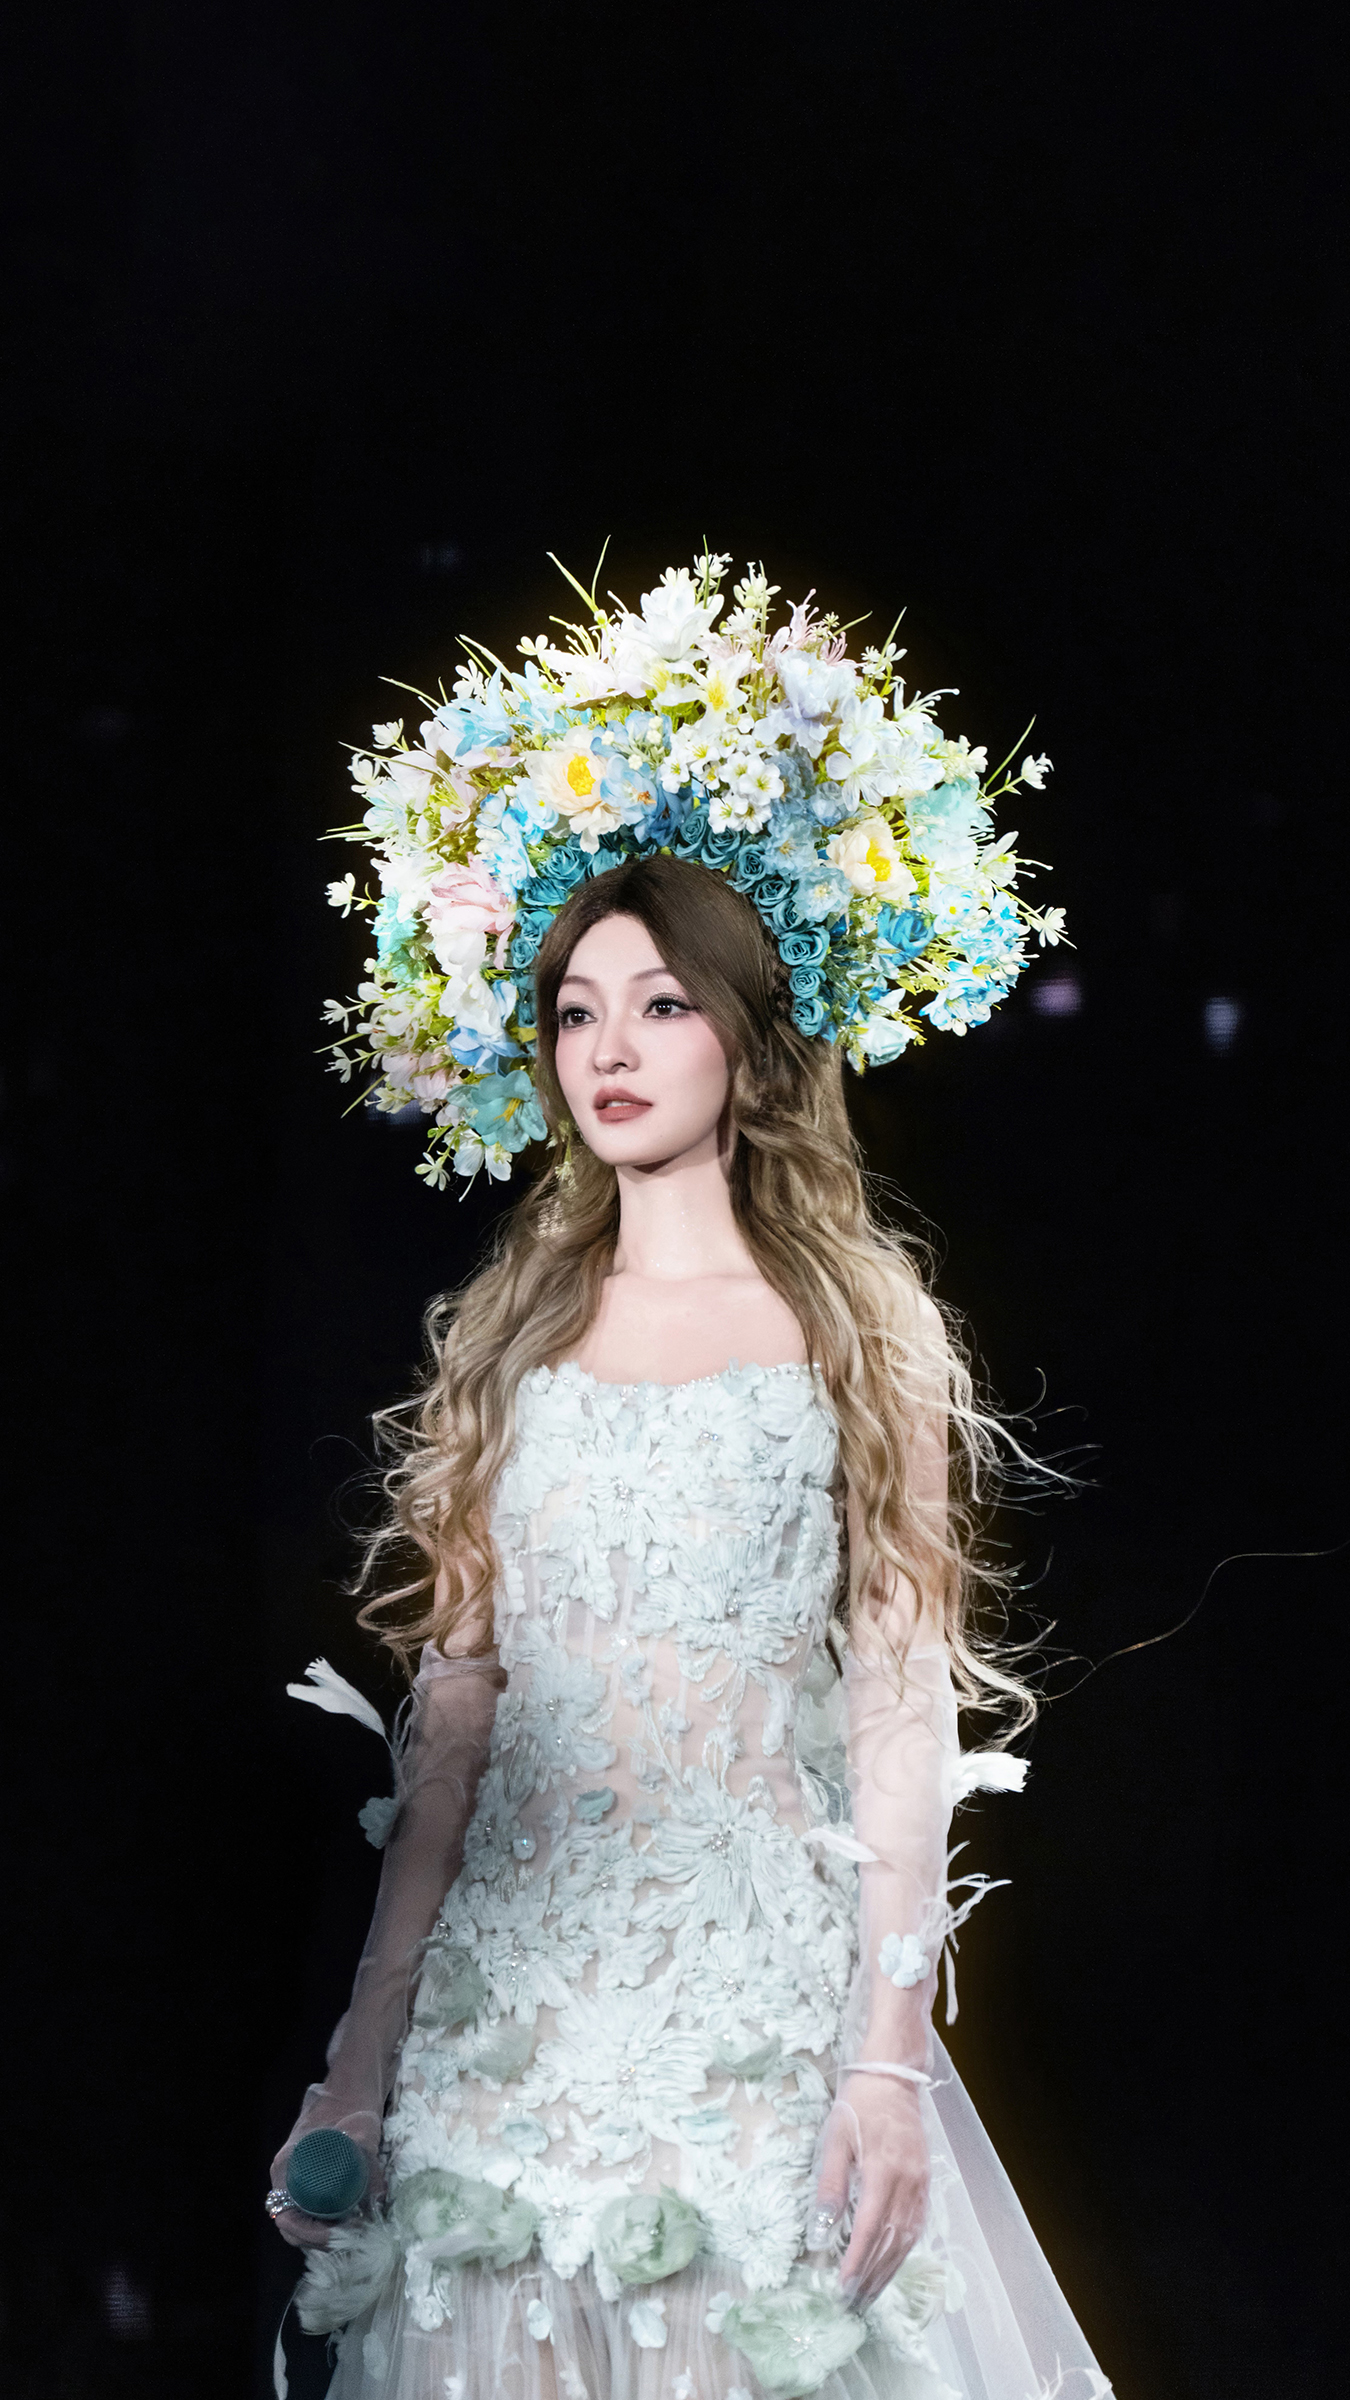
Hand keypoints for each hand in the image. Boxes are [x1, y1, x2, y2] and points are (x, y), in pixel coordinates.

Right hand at [268, 2095, 385, 2251]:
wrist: (352, 2086)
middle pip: (292, 2225)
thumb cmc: (352, 2105)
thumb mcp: (363, 2133)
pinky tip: (349, 2223)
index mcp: (286, 2166)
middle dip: (319, 2239)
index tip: (336, 2234)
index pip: (286, 2218)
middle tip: (350, 2239)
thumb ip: (370, 2165)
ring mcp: (295, 2178)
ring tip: (353, 2234)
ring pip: (302, 2219)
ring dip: (323, 2233)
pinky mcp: (308, 2179)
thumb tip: (378, 2201)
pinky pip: (310, 2210)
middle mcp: (285, 2176)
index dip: (309, 2234)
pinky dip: (326, 2223)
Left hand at [811, 2074, 929, 2307]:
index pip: (869, 2228)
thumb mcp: (836, 2139)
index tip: (843, 2286)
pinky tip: (892, 2263)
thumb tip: (820, 2231)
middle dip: (872, 2275)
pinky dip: (905, 2249)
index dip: (856, 2260)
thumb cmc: (859, 2104)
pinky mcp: (925, 2181)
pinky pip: (918, 2224)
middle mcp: (907, 2182)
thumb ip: (830, 2186)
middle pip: (891, 2241)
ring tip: (871, 2293)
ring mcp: (920, 2183)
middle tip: (854, 2303)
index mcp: (882, 2170)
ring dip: (889, 2269)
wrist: (894, 2077)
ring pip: (908, 2238)